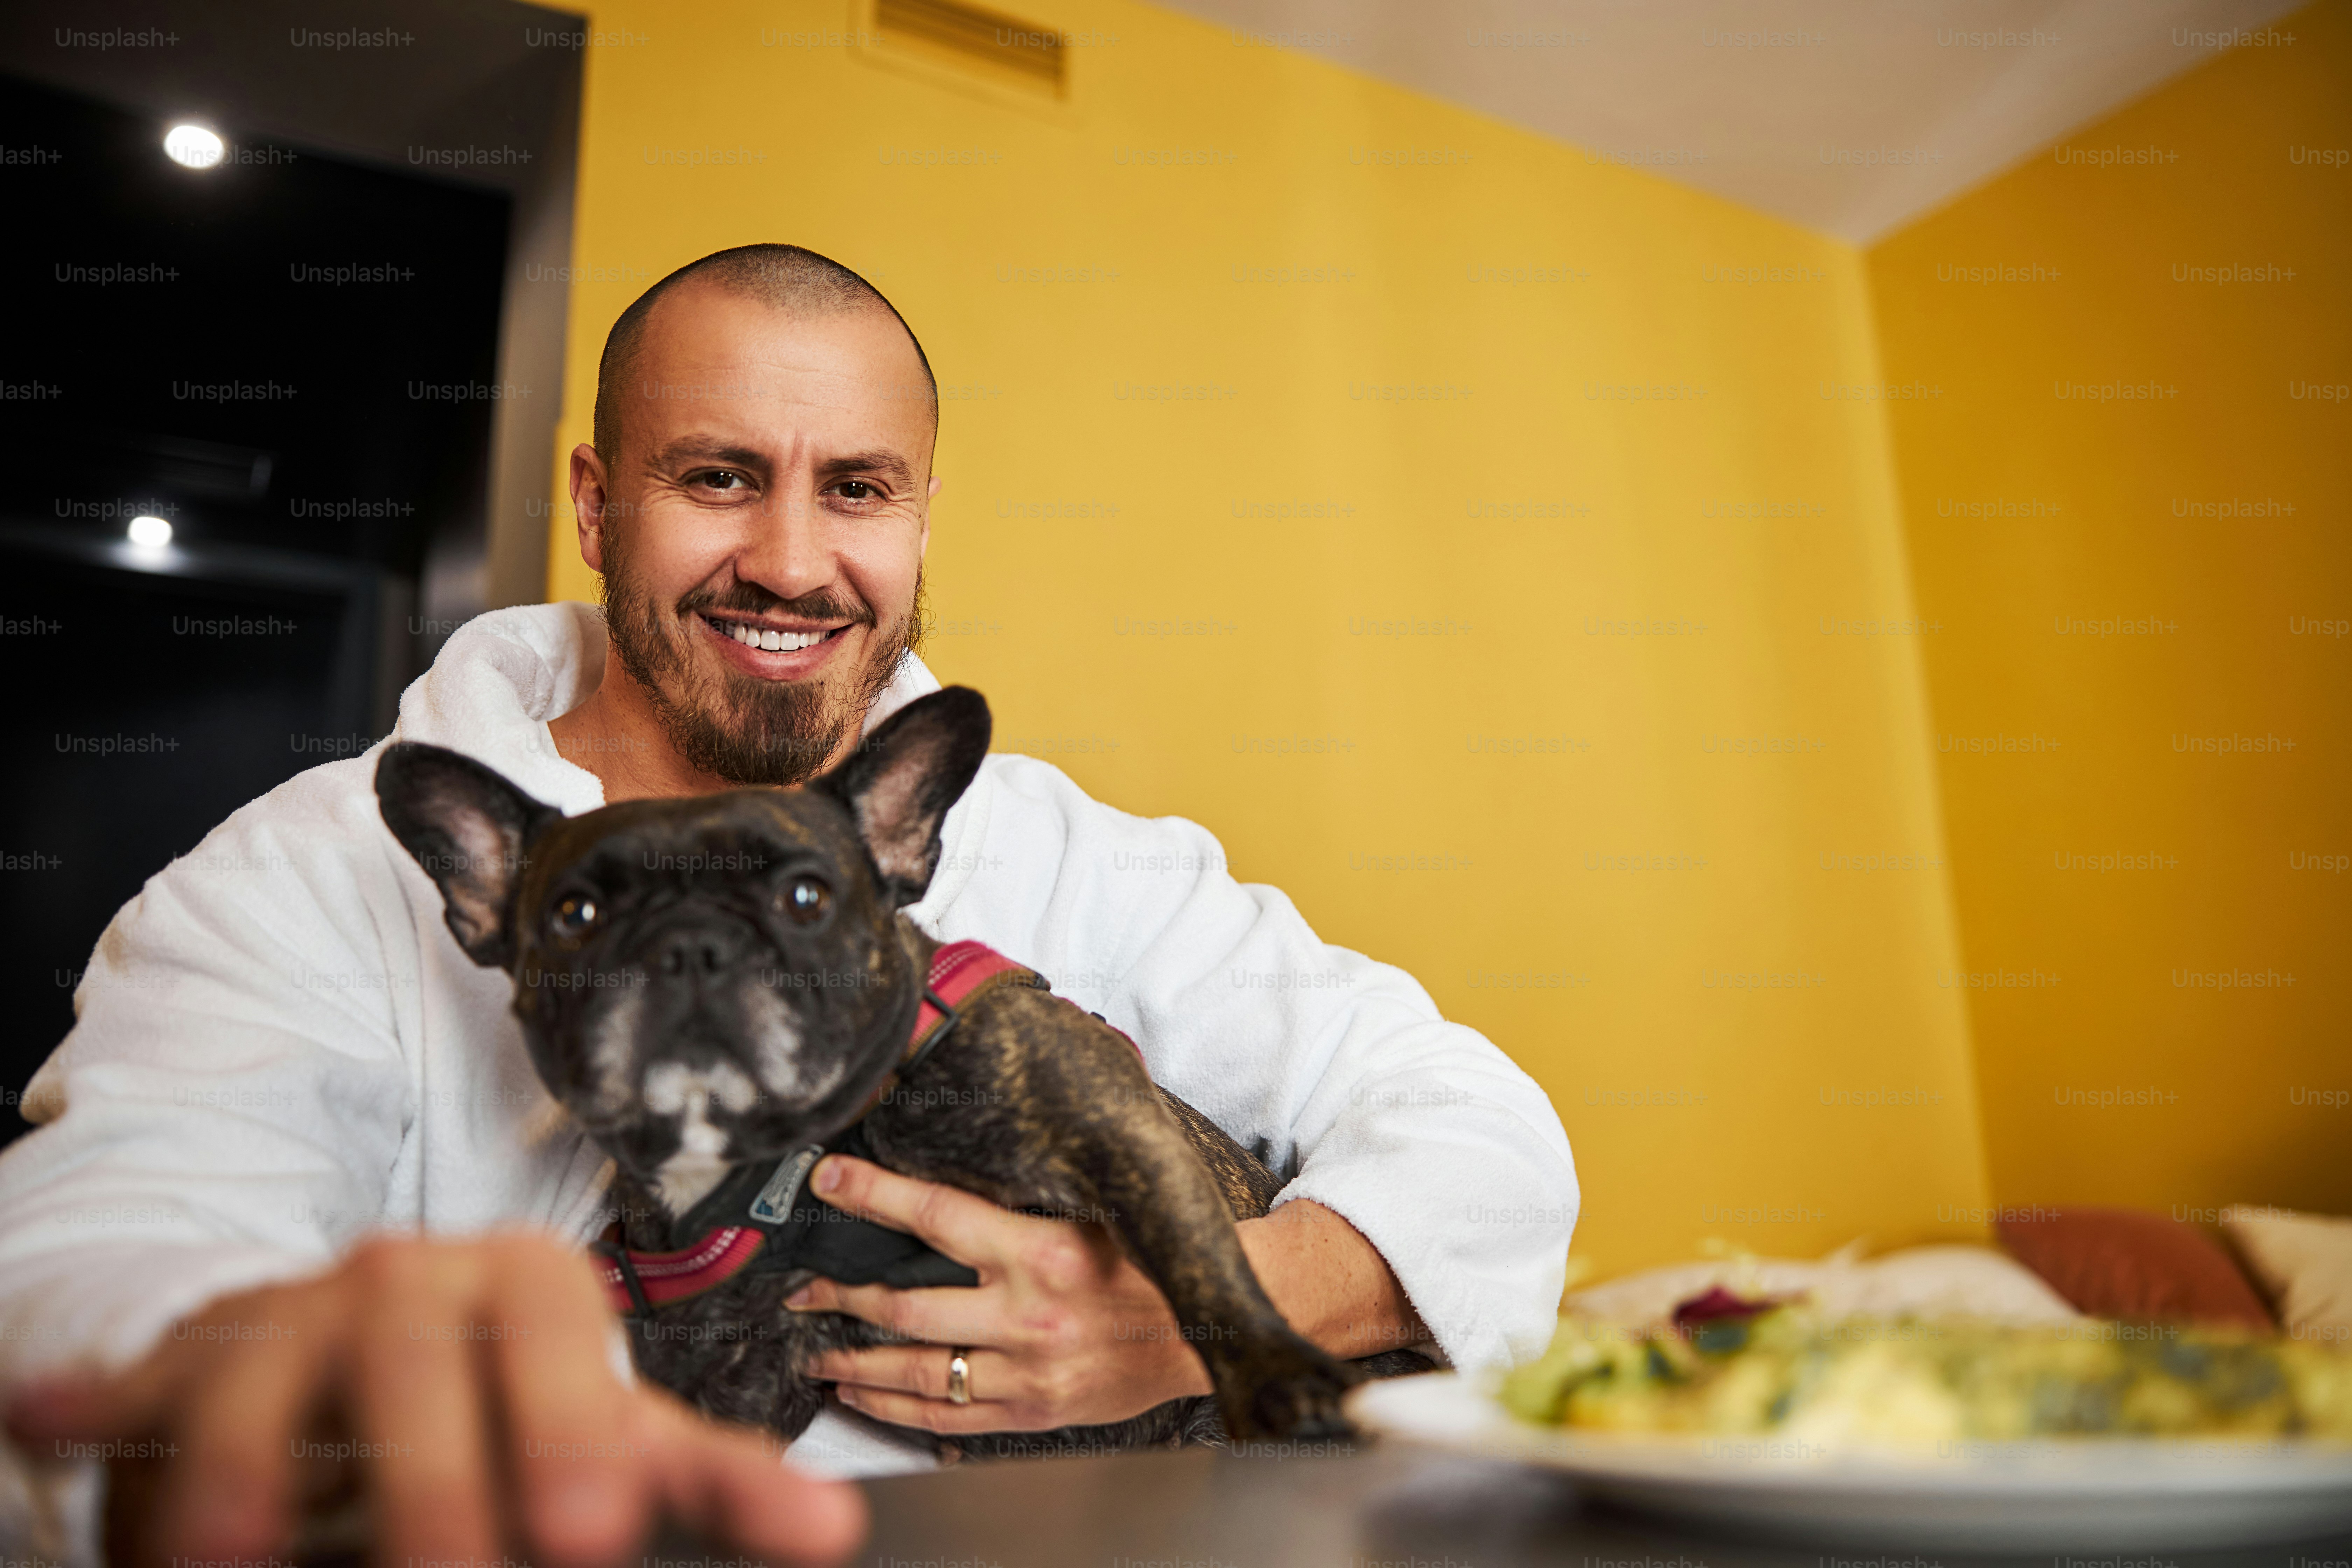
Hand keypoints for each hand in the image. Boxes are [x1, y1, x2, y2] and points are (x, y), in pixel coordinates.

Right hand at [4, 1231, 865, 1566]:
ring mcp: (290, 1317)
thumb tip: (830, 1531)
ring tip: (237, 1553)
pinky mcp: (191, 1366)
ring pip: (264, 1371)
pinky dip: (85, 1403)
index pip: (556, 1325)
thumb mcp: (612, 1433)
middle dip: (434, 1471)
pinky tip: (43, 1416)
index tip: (593, 1532)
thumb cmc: (510, 1397)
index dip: (571, 1421)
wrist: (382, 1346)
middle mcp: (405, 1280)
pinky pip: (138, 1387)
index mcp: (522, 1284)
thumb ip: (718, 1482)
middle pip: (416, 1352)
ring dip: (242, 1461)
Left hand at [789, 1155, 1213, 1433]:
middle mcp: (1028, 1314)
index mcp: (1041, 1251)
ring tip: (816, 1353)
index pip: (936, 1215)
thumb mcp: (1081, 1219)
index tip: (829, 1180)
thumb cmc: (1142, 1265)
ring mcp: (1027, 1371)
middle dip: (841, 1298)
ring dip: (854, 1363)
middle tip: (801, 1292)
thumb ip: (1012, 1215)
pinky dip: (895, 1408)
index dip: (874, 1195)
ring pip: (915, 1371)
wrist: (1203, 1328)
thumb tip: (932, 1195)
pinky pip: (946, 1419)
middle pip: (906, 1306)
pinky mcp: (1033, 1412)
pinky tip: (863, 1395)